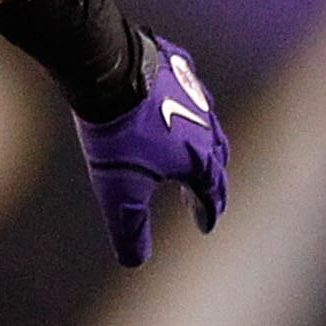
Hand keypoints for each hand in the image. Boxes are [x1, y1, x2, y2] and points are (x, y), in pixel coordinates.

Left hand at [77, 36, 227, 266]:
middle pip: (217, 157)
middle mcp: (204, 125)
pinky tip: (177, 99)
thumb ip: (130, 230)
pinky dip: (188, 99)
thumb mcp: (119, 192)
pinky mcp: (175, 64)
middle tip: (206, 193)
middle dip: (213, 179)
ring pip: (206, 120)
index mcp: (197, 158)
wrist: (108, 69)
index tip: (205, 225)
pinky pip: (189, 84)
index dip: (208, 211)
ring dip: (203, 140)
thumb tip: (135, 262)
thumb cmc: (117, 136)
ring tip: (195, 149)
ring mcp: (192, 91)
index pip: (211, 192)